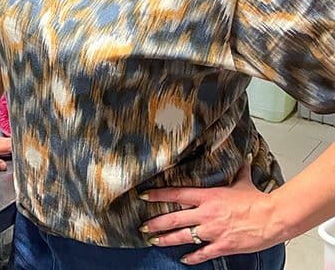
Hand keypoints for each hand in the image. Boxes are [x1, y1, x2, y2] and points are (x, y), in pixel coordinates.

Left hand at [140, 159, 278, 264]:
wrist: (273, 218)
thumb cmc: (258, 200)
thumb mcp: (243, 181)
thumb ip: (239, 170)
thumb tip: (244, 156)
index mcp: (208, 196)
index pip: (176, 194)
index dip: (157, 195)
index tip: (143, 196)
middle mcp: (206, 214)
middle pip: (174, 218)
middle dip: (156, 223)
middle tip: (143, 226)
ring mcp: (213, 231)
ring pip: (183, 236)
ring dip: (167, 239)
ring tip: (155, 241)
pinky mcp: (223, 245)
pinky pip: (203, 253)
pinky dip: (192, 257)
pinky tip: (184, 259)